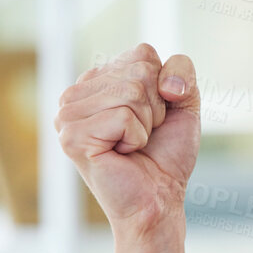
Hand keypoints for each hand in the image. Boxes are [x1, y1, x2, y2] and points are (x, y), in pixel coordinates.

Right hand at [54, 43, 198, 252]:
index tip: (153, 118)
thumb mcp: (183, 104)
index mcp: (96, 79)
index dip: (164, 88)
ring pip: (132, 91)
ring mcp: (68, 114)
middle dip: (157, 108)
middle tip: (143, 136)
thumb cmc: (166, 155)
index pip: (143, 53)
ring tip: (132, 145)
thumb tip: (165, 82)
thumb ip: (181, 71)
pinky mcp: (72, 136)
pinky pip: (124, 115)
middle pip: (139, 71)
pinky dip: (136, 138)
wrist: (159, 199)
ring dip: (146, 124)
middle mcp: (76, 93)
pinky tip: (123, 154)